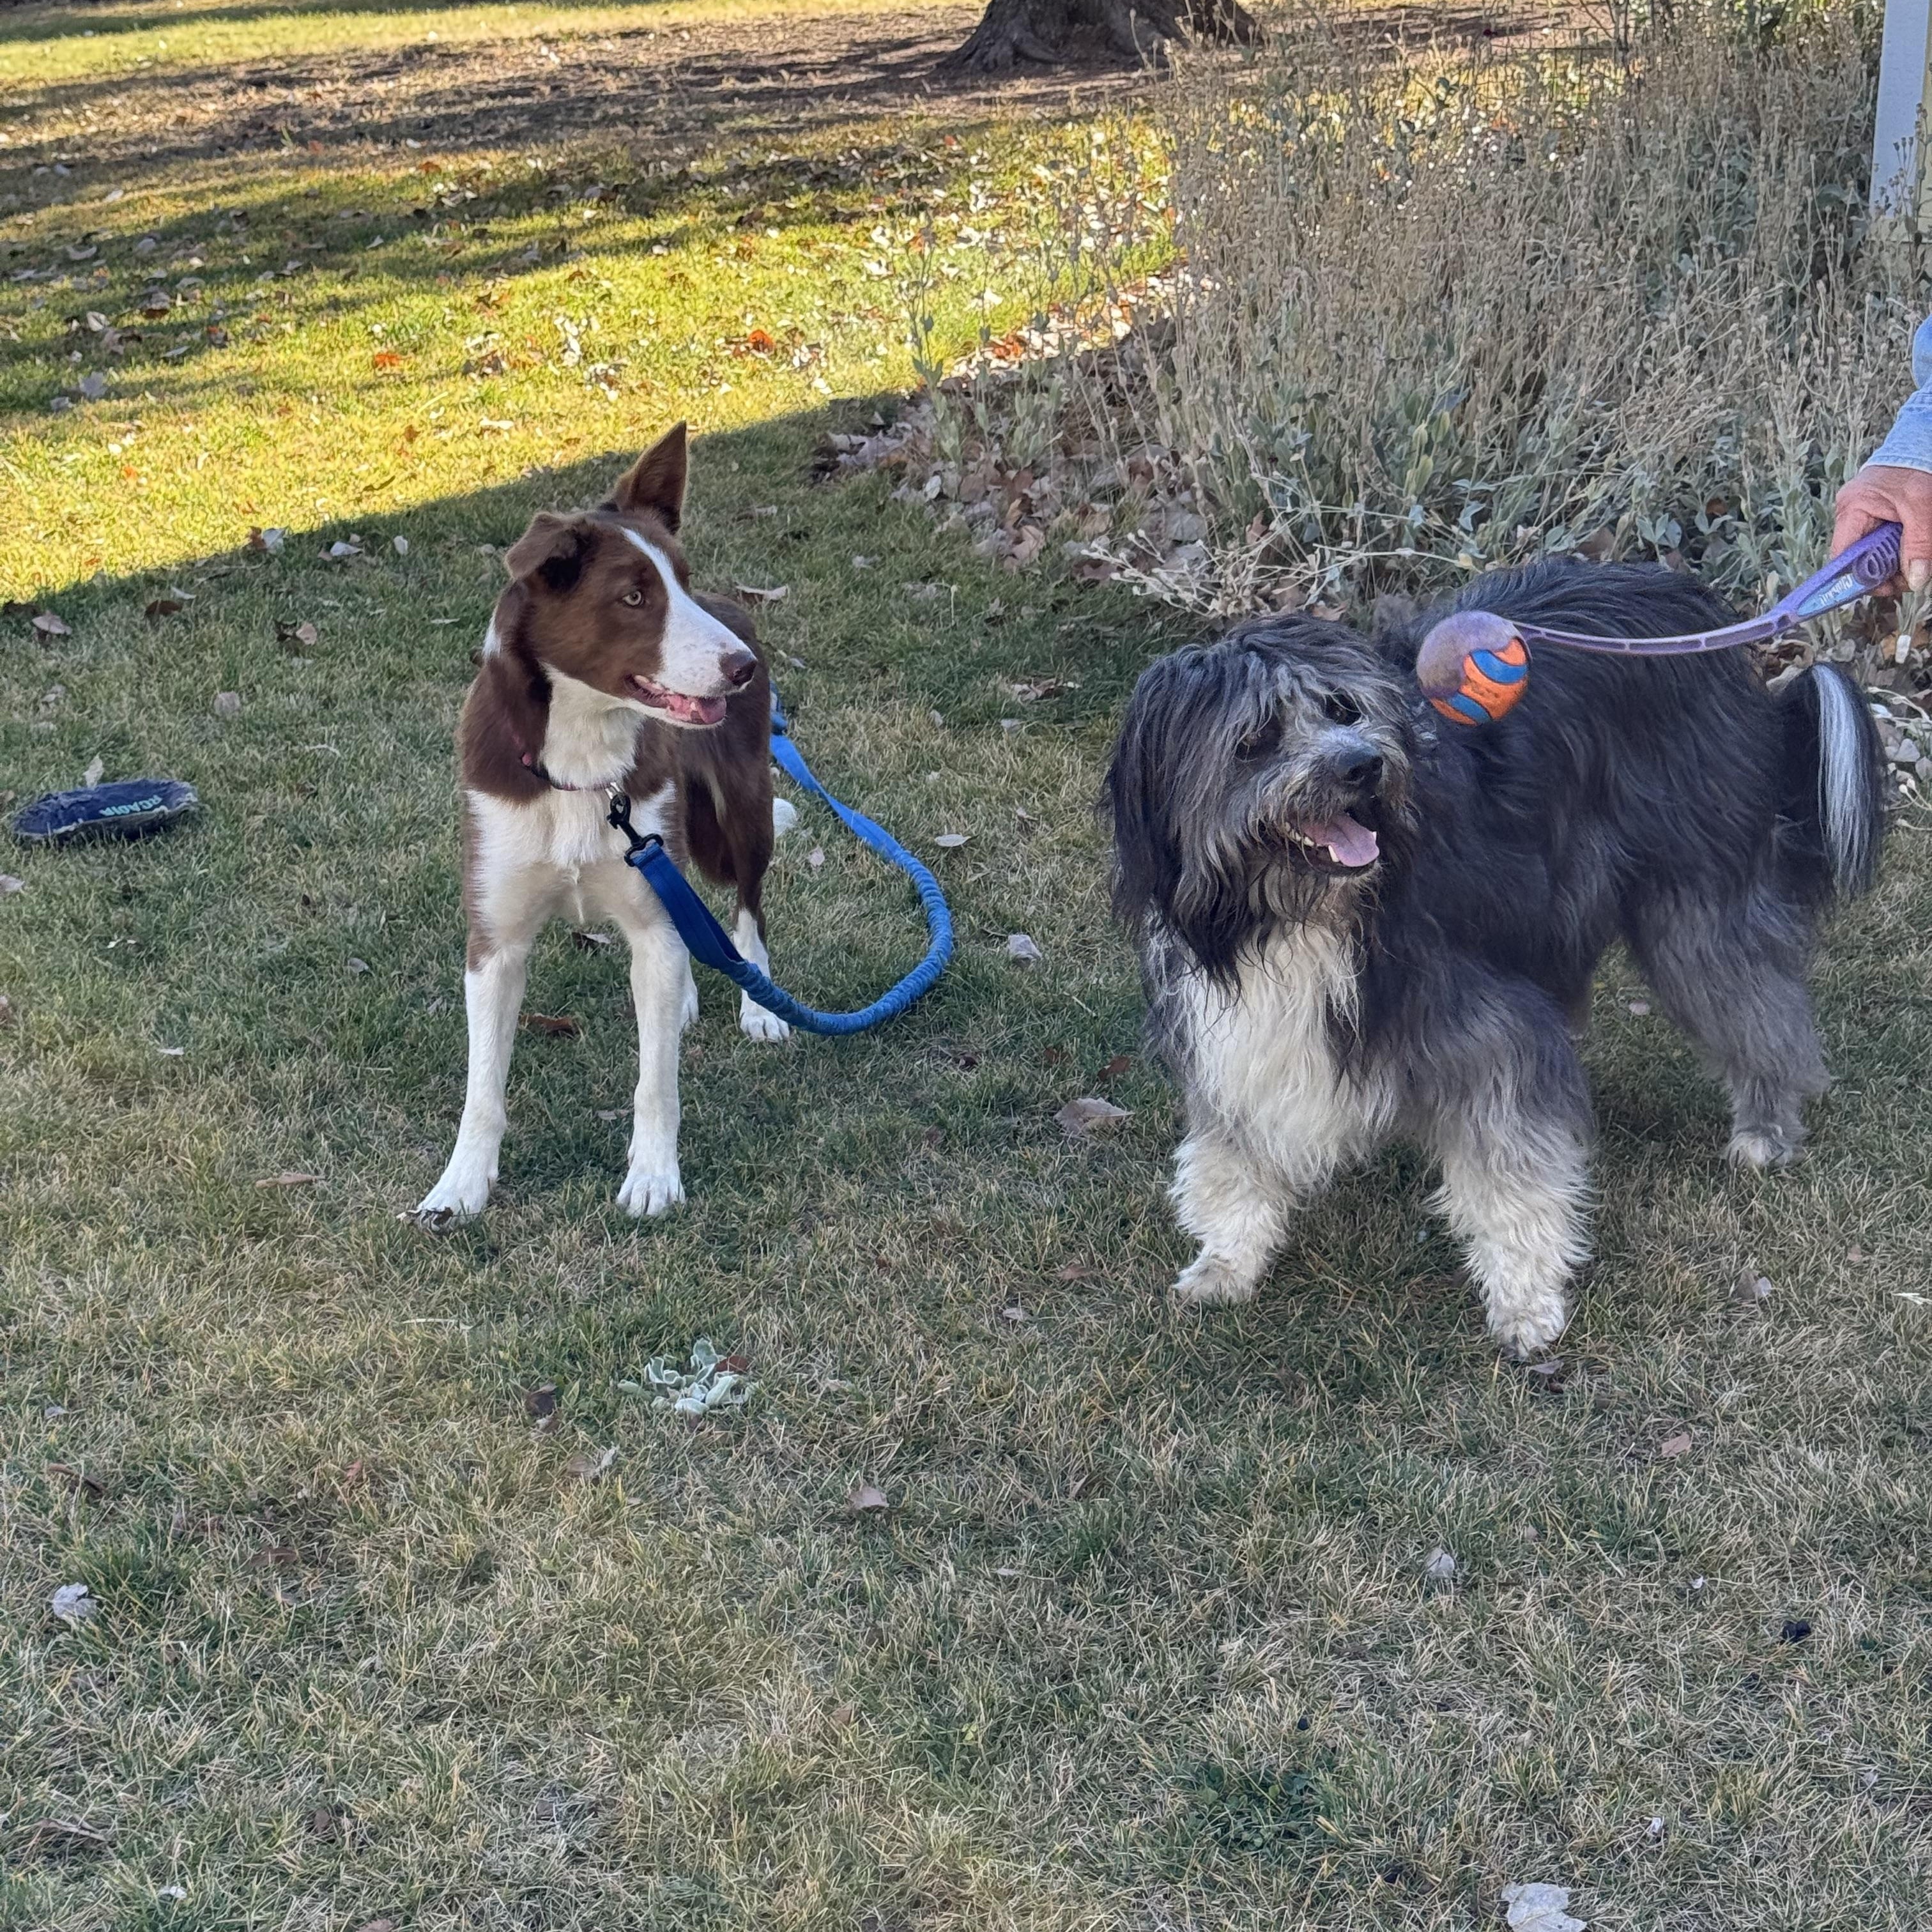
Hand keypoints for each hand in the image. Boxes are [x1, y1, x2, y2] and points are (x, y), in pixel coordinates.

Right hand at [1831, 462, 1931, 594]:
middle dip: (1886, 571)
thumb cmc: (1920, 466)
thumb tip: (1917, 579)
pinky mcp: (1873, 516)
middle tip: (1913, 572)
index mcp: (1852, 509)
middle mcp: (1849, 514)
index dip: (1859, 579)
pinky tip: (1911, 546)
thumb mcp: (1924, 506)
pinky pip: (1880, 544)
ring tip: (1918, 556)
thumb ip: (1919, 544)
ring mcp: (1860, 516)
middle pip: (1858, 560)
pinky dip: (1898, 550)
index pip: (1842, 558)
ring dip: (1895, 562)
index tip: (1887, 588)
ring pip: (1872, 554)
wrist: (1924, 441)